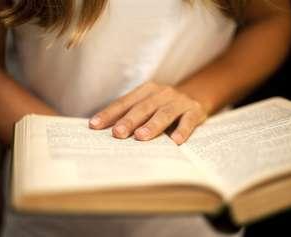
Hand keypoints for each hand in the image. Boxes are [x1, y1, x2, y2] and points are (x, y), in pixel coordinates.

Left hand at [89, 81, 208, 143]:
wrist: (195, 95)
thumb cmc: (162, 105)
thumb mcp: (147, 104)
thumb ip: (130, 113)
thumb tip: (104, 130)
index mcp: (146, 91)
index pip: (124, 103)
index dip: (109, 114)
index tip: (94, 126)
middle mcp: (161, 93)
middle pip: (143, 107)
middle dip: (129, 120)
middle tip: (117, 133)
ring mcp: (179, 101)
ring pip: (164, 113)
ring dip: (153, 125)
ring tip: (141, 136)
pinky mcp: (194, 111)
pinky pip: (188, 121)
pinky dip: (182, 130)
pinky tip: (175, 141)